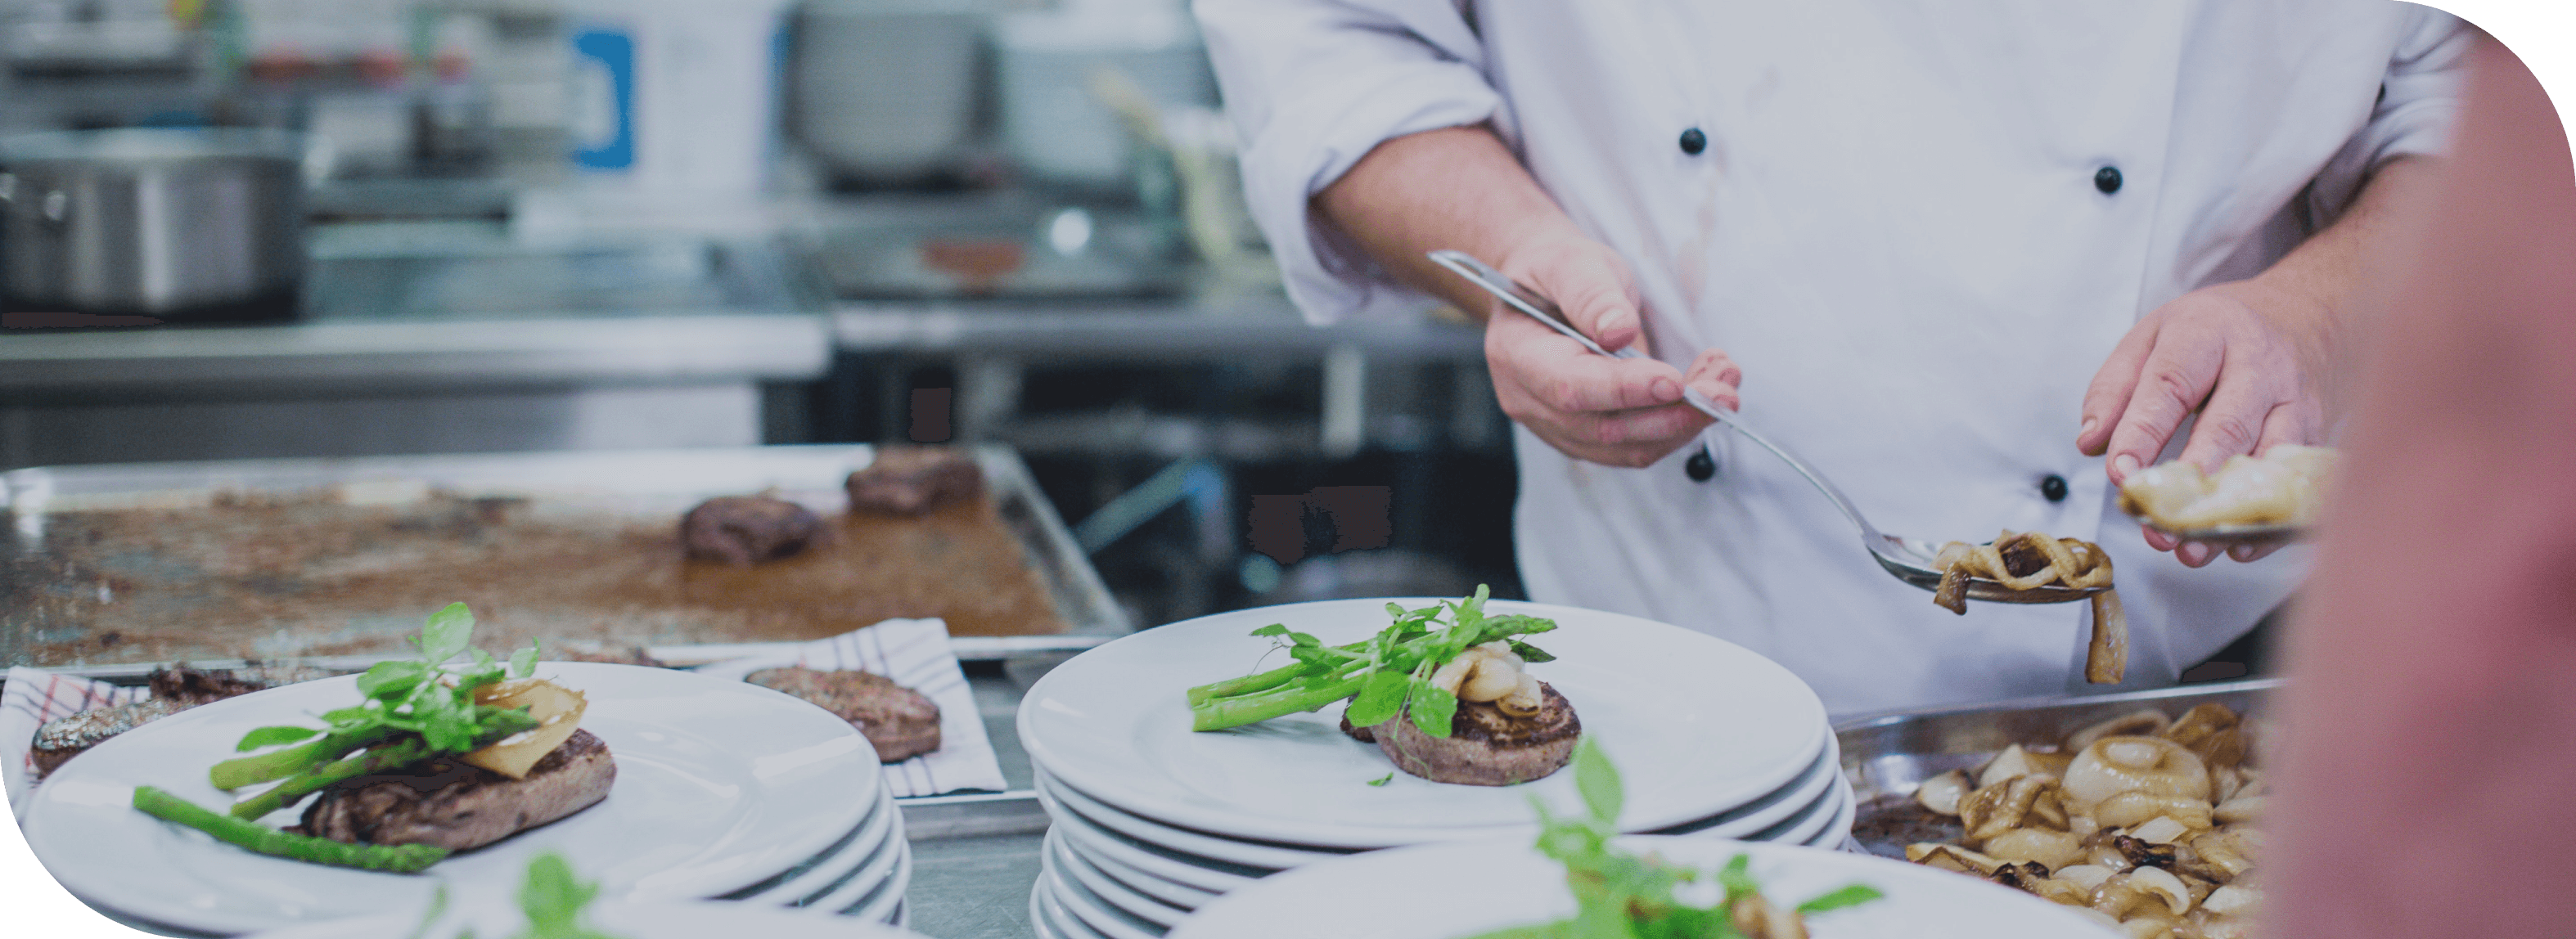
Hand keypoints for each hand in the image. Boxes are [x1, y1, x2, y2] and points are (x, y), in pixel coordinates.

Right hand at [1485, 236, 1740, 467]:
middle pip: (1604, 428)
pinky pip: (1635, 446)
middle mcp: (1530, 401)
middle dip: (1672, 414)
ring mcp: (1556, 426)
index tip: (1675, 380)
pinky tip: (1703, 393)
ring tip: (1724, 383)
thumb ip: (1592, 295)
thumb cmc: (1557, 273)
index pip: (1571, 386)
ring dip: (1684, 422)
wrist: (1546, 291)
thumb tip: (1619, 333)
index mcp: (1517, 354)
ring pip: (1626, 447)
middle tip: (1723, 389)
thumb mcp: (1573, 263)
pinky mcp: (1586, 436)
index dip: (1624, 389)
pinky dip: (1677, 426)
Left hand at [2078, 279, 2327, 566]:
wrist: (2310, 313)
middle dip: (2190, 480)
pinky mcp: (2321, 432)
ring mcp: (2298, 401)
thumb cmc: (2217, 333)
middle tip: (2156, 522)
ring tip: (2191, 549)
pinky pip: (2299, 481)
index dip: (2144, 432)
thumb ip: (2114, 388)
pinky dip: (2271, 520)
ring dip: (2228, 511)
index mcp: (2207, 333)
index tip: (2120, 474)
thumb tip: (2090, 442)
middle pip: (2228, 425)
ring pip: (2268, 460)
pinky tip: (2241, 547)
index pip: (2171, 384)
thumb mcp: (2153, 337)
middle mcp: (2260, 366)